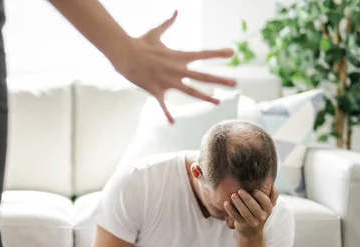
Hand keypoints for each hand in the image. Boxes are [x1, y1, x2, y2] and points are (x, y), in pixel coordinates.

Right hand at [113, 11, 235, 122]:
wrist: (125, 54)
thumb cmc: (140, 43)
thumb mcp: (156, 32)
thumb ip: (168, 23)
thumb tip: (176, 11)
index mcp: (178, 56)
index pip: (203, 54)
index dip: (218, 53)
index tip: (232, 53)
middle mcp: (177, 69)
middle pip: (202, 76)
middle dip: (220, 79)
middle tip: (235, 83)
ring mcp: (167, 81)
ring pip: (190, 91)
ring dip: (205, 97)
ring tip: (218, 102)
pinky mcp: (156, 90)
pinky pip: (163, 105)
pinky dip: (167, 114)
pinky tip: (172, 122)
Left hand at [224, 187, 278, 237]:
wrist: (252, 233)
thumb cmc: (259, 214)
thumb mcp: (267, 207)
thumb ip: (272, 196)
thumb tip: (272, 185)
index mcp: (268, 210)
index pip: (266, 203)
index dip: (260, 196)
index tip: (253, 190)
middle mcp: (261, 217)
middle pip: (254, 207)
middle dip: (247, 198)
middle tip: (240, 191)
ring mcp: (252, 222)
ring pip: (245, 212)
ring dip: (238, 203)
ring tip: (233, 195)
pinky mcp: (242, 225)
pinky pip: (236, 216)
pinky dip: (230, 210)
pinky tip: (226, 203)